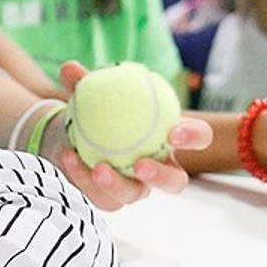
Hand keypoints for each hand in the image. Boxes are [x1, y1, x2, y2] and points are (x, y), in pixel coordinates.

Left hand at [55, 62, 203, 208]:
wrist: (75, 135)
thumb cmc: (102, 110)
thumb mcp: (95, 93)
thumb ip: (85, 82)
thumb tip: (70, 68)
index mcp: (169, 135)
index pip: (198, 137)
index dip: (193, 137)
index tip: (173, 133)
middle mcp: (159, 166)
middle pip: (176, 182)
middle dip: (162, 176)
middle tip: (141, 164)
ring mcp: (136, 187)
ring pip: (135, 195)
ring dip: (118, 185)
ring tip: (99, 169)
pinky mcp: (111, 199)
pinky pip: (99, 193)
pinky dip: (82, 175)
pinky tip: (68, 156)